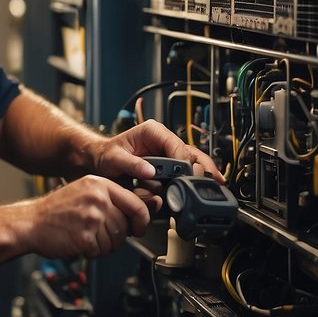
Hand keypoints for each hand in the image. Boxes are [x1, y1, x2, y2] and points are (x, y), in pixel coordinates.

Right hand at [26, 175, 158, 259]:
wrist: (30, 223)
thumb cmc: (57, 211)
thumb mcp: (86, 193)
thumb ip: (114, 199)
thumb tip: (149, 205)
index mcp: (99, 184)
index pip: (137, 203)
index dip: (142, 220)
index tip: (139, 227)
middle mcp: (97, 198)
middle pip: (126, 226)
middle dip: (117, 236)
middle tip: (100, 234)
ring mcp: (91, 217)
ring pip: (116, 241)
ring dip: (104, 245)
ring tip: (86, 236)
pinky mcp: (85, 236)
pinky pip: (101, 251)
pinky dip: (92, 252)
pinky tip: (79, 242)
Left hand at [91, 120, 224, 183]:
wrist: (100, 160)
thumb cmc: (106, 154)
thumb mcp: (114, 158)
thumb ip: (131, 164)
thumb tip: (150, 172)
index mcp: (152, 131)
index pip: (175, 144)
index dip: (182, 161)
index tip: (186, 175)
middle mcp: (163, 140)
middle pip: (189, 152)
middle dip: (201, 166)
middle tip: (209, 181)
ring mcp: (167, 152)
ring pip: (193, 160)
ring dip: (204, 172)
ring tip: (217, 183)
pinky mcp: (168, 164)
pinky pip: (186, 169)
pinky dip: (197, 177)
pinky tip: (208, 184)